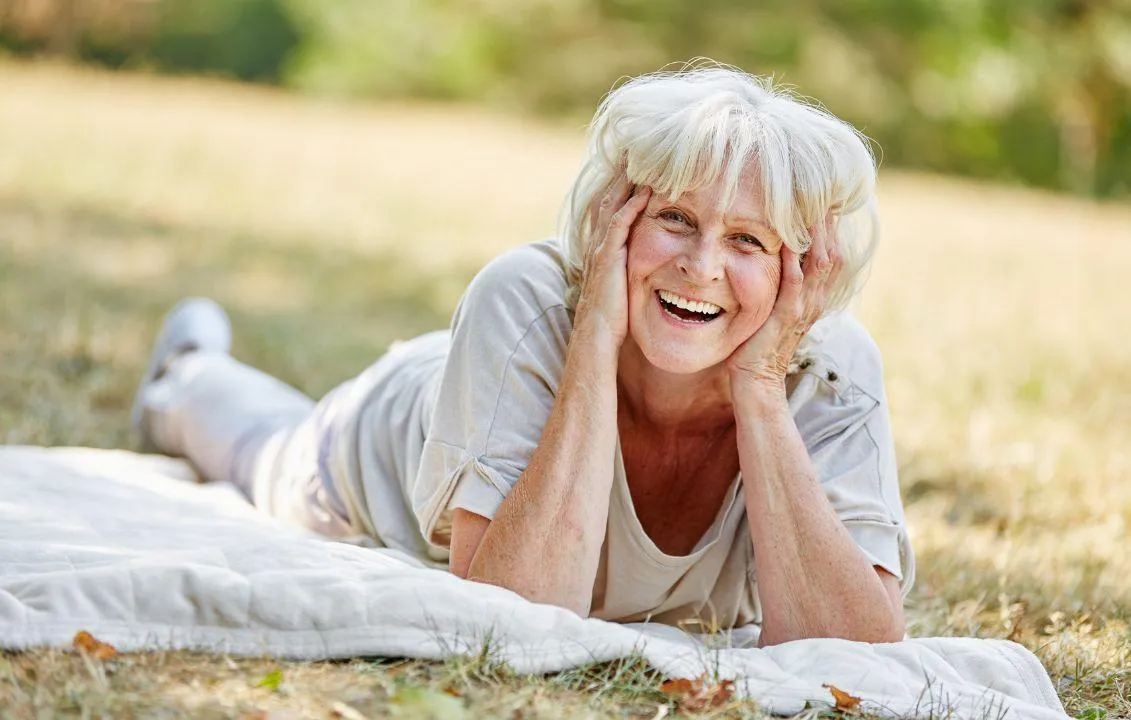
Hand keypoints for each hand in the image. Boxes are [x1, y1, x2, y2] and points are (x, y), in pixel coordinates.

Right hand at [574, 173, 651, 346]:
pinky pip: (619, 224)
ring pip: (612, 205)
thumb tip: (646, 266)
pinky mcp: (609, 259)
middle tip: (635, 149)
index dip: (622, 187)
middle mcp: (599, 245)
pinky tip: (645, 190)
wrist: (596, 339)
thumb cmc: (611, 321)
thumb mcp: (622, 288)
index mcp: (602, 250)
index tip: (637, 166)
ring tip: (638, 157)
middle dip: (621, 175)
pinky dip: (631, 205)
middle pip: (608, 199)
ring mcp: (602, 250)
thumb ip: (629, 271)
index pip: (611, 209)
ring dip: (625, 181)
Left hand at [727, 212, 842, 385]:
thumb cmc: (760, 344)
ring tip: (814, 205)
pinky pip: (794, 282)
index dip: (831, 229)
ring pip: (820, 263)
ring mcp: (803, 308)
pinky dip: (794, 259)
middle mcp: (815, 300)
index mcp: (815, 297)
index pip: (832, 255)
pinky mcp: (785, 316)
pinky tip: (787, 238)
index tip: (824, 200)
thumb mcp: (776, 309)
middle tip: (824, 192)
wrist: (757, 380)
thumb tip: (777, 259)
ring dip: (817, 234)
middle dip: (829, 224)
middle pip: (833, 253)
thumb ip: (782, 287)